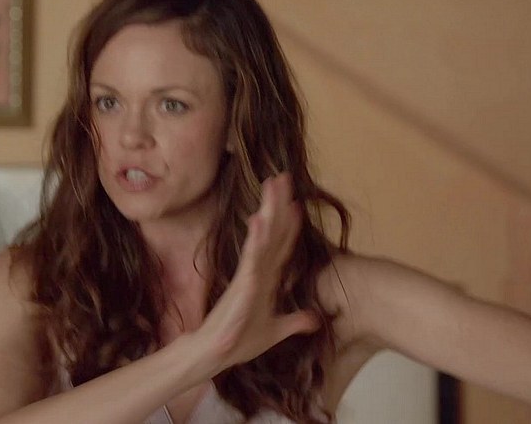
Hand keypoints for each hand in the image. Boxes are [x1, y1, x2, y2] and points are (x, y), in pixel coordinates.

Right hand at [194, 173, 318, 373]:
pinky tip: (259, 220)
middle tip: (283, 176)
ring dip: (269, 210)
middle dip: (278, 204)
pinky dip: (256, 239)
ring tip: (274, 184)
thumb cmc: (239, 341)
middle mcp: (258, 271)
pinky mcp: (242, 285)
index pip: (282, 246)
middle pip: (272, 232)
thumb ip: (294, 322)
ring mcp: (249, 275)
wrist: (216, 354)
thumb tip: (315, 318)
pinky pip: (251, 258)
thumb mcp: (275, 331)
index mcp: (266, 279)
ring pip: (263, 236)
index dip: (290, 225)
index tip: (298, 203)